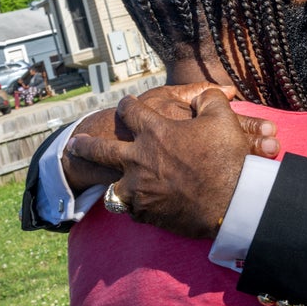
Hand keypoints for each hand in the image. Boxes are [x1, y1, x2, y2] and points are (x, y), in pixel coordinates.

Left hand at [66, 87, 279, 238]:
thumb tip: (207, 91)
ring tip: (107, 184)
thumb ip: (209, 98)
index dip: (126, 105)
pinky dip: (134, 206)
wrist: (232, 201)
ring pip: (112, 187)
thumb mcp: (222, 117)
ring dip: (110, 183)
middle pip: (100, 150)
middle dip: (85, 145)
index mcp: (154, 133)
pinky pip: (132, 210)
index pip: (130, 112)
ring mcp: (139, 190)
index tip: (125, 104)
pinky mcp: (147, 213)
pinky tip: (136, 204)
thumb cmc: (227, 157)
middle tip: (74, 143)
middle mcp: (138, 160)